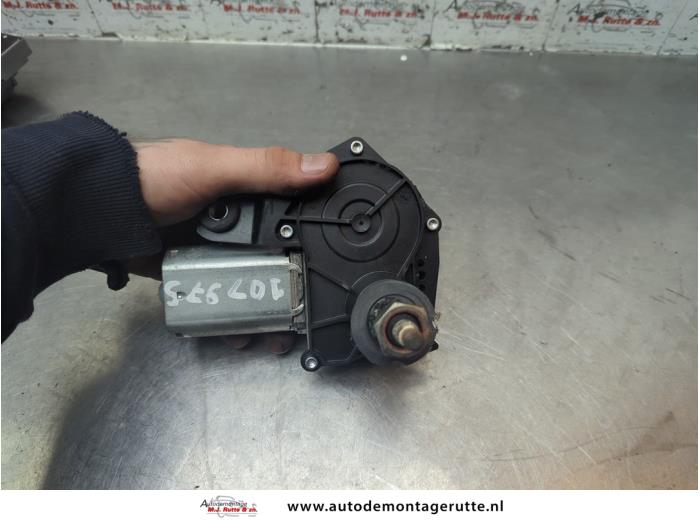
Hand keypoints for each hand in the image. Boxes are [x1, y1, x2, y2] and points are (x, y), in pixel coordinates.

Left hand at [131, 139, 338, 352]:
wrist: (95, 208)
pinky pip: (219, 300)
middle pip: (275, 262)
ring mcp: (214, 252)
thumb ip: (266, 169)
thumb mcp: (214, 168)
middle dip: (291, 291)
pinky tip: (239, 336)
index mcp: (248, 193)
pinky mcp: (194, 274)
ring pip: (249, 287)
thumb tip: (325, 166)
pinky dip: (230, 319)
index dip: (314, 243)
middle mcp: (236, 225)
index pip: (292, 219)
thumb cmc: (158, 178)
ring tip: (271, 338)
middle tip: (302, 317)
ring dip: (263, 314)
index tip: (334, 270)